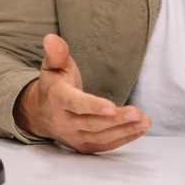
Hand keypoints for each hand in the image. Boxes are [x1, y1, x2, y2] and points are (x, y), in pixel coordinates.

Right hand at [14, 34, 150, 153]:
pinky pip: (104, 145)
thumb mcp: (52, 65)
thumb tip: (51, 38)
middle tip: (138, 114)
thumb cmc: (52, 85)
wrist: (39, 113)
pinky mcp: (82, 146)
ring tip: (144, 121)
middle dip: (116, 120)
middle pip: (92, 123)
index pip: (74, 104)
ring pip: (101, 137)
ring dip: (124, 130)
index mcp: (56, 99)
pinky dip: (123, 139)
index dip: (92, 106)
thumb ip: (56, 53)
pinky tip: (138, 130)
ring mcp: (72, 136)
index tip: (111, 106)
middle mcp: (63, 121)